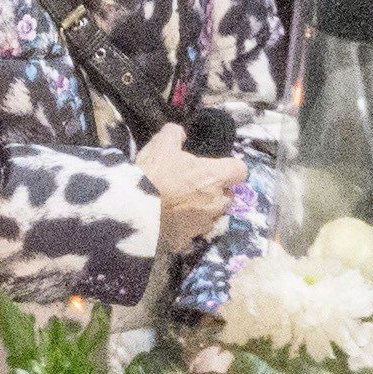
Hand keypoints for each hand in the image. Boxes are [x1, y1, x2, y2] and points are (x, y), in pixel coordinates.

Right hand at [135, 120, 247, 251]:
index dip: (230, 167)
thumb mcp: (162, 143)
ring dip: (203, 210)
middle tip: (195, 185)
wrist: (132, 208)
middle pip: (228, 196)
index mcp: (215, 177)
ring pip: (212, 216)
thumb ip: (175, 134)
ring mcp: (202, 224)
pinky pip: (192, 233)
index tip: (217, 166)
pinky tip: (170, 221)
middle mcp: (216, 202)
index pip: (240, 171)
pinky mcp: (187, 240)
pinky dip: (185, 227)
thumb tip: (181, 133)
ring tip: (182, 204)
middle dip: (217, 191)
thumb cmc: (153, 172)